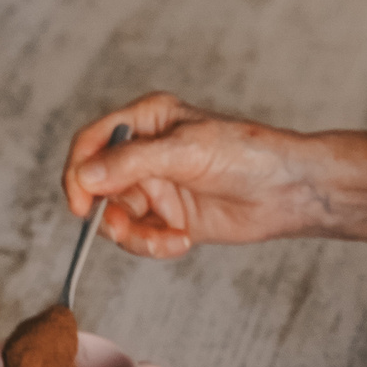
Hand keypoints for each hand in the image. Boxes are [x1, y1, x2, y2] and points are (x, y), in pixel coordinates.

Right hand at [61, 94, 322, 258]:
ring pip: (116, 218)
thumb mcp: (186, 151)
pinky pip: (140, 237)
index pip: (91, 143)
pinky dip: (153, 245)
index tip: (81, 205)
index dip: (78, 173)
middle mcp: (144, 153)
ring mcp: (155, 186)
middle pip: (96, 187)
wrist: (288, 191)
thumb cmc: (247, 154)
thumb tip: (85, 176)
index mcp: (146, 120)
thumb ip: (132, 163)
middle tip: (123, 230)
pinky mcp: (168, 217)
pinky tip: (182, 242)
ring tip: (167, 240)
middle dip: (108, 214)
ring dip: (135, 236)